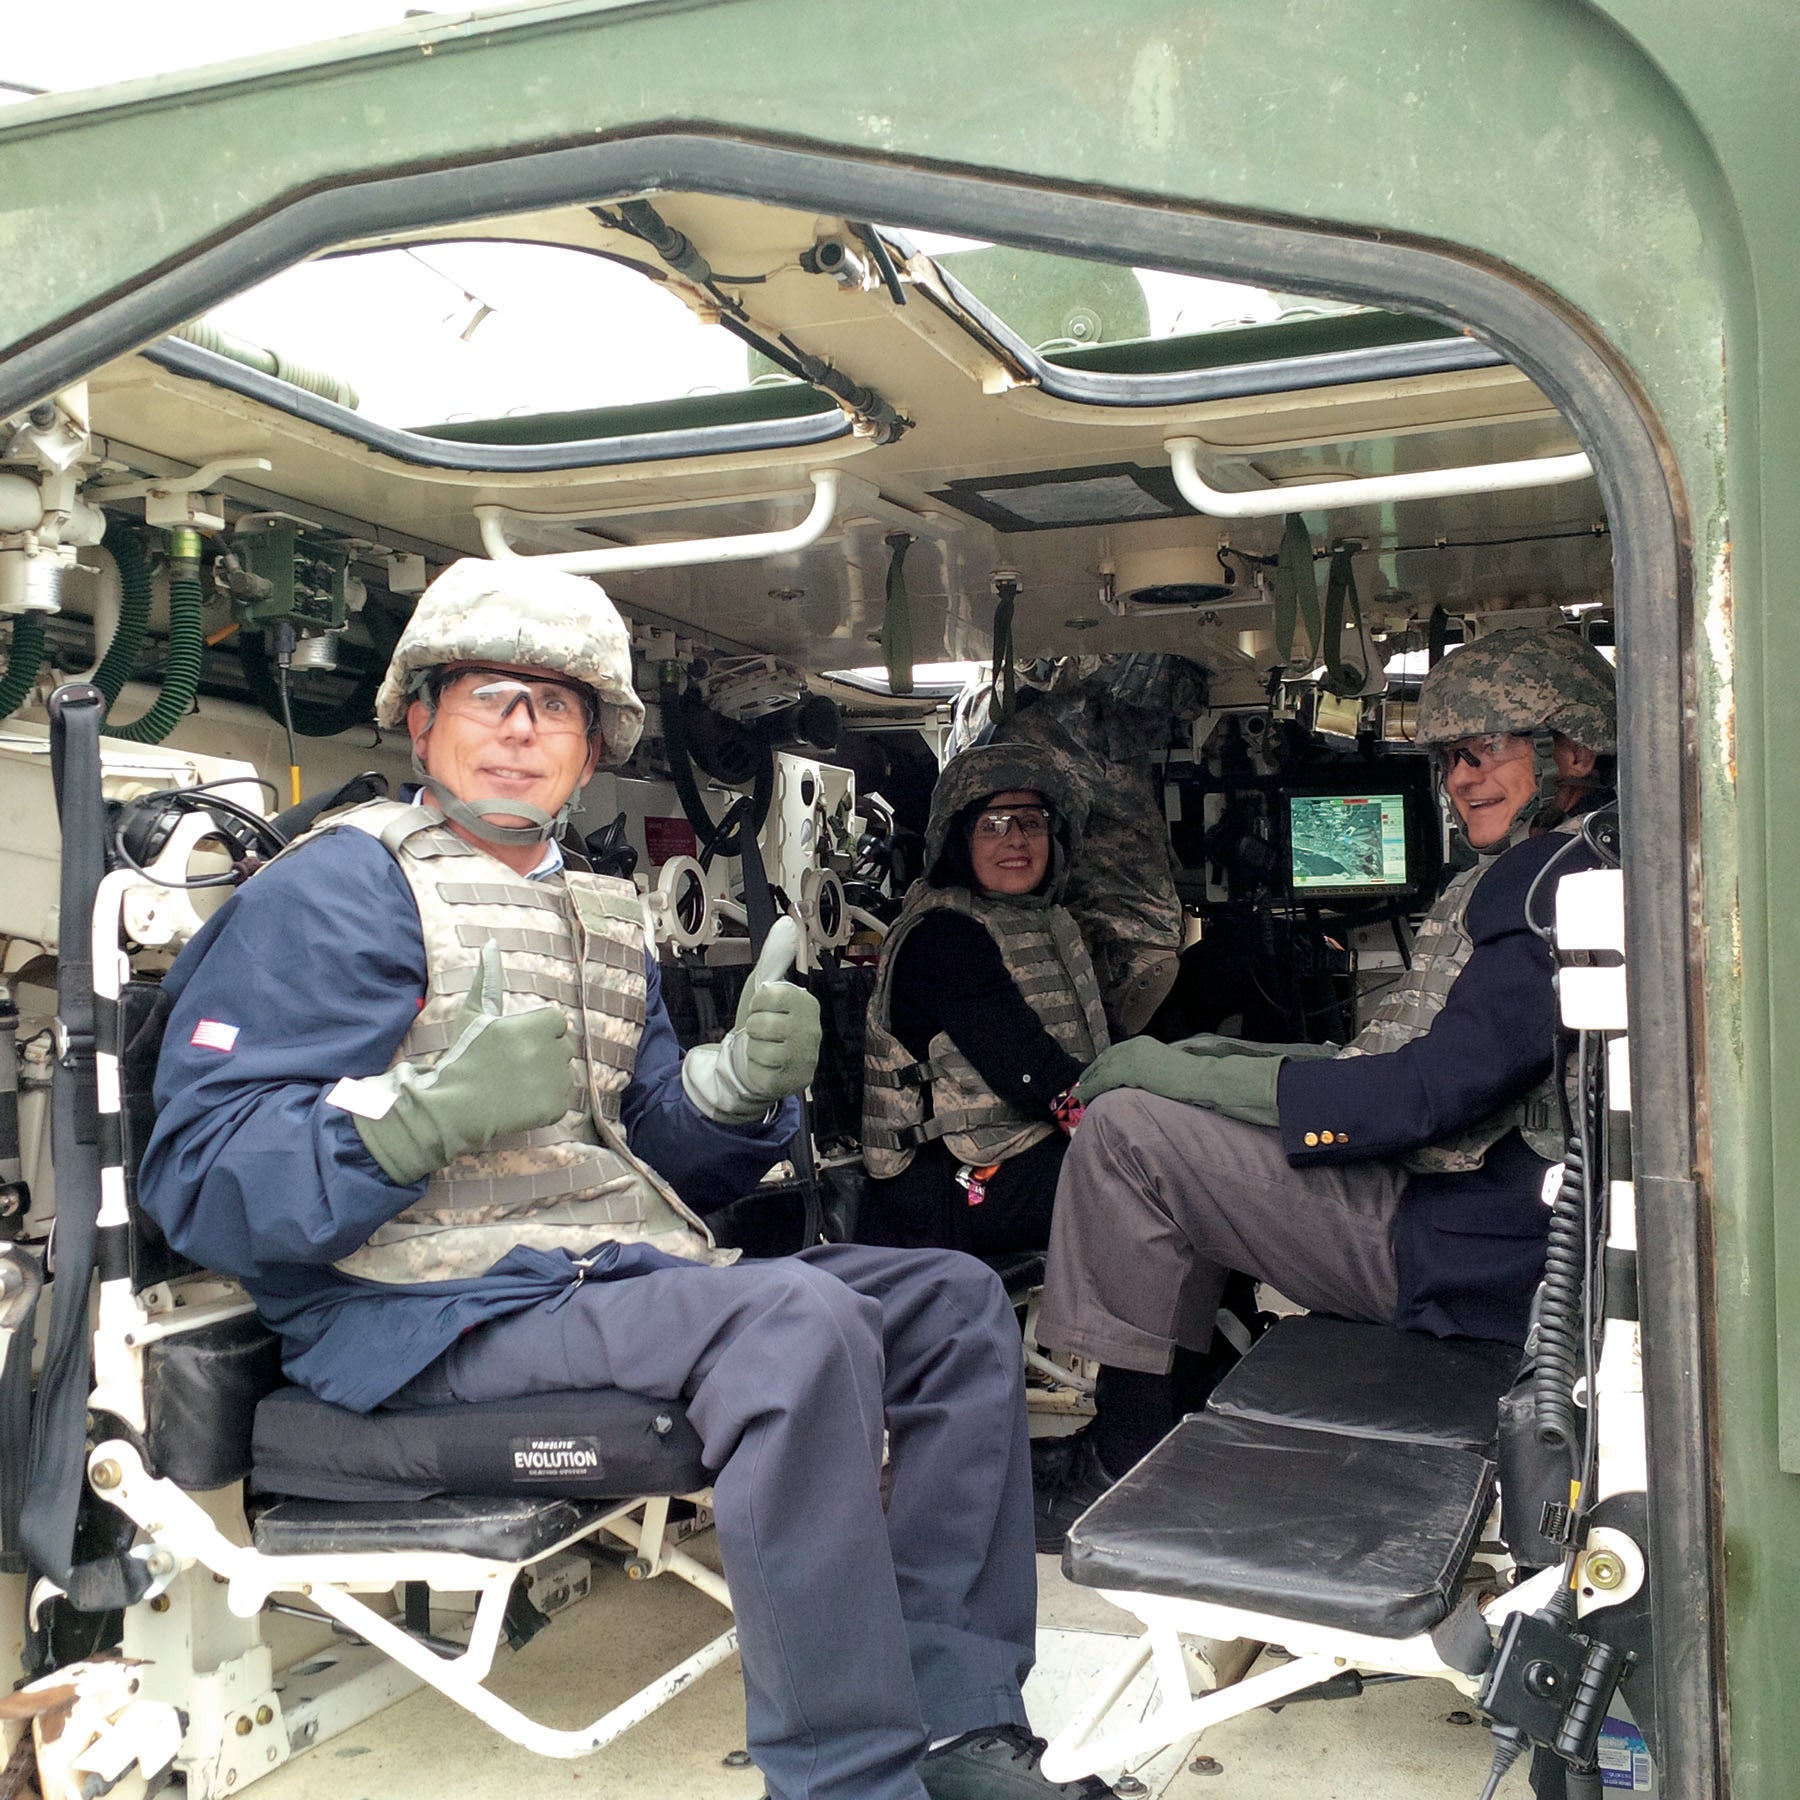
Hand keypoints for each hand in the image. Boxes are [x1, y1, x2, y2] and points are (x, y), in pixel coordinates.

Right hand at [351, 939, 578, 1185]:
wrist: (453, 1106)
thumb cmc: (463, 1056)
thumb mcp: (474, 1014)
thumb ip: (488, 979)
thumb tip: (490, 943)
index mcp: (539, 1025)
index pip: (556, 1022)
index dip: (535, 1032)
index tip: (513, 1044)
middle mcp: (553, 1051)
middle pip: (561, 1047)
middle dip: (542, 1055)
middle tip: (510, 1067)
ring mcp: (557, 1081)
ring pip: (563, 1073)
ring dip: (546, 1079)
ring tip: (514, 1085)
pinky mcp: (557, 1108)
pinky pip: (562, 1100)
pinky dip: (546, 1104)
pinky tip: (520, 1103)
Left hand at [682, 918, 821, 1124]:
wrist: (753, 1065)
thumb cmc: (761, 1023)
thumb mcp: (764, 986)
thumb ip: (775, 955)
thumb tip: (788, 919)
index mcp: (808, 1003)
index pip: (769, 994)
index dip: (758, 1003)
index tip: (764, 1010)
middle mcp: (813, 1030)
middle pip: (761, 1021)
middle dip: (753, 1027)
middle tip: (763, 1033)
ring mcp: (805, 1058)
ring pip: (758, 1045)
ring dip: (753, 1048)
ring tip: (763, 1050)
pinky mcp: (793, 1081)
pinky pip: (759, 1068)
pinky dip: (755, 1067)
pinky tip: (765, 1067)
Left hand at [1077, 1036, 1284, 1126]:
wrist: (1201, 1079)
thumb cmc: (1189, 1079)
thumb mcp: (1162, 1069)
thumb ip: (1146, 1070)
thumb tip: (1135, 1082)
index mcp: (1142, 1043)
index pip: (1114, 1053)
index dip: (1100, 1065)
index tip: (1090, 1076)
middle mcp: (1134, 1045)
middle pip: (1104, 1059)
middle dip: (1090, 1073)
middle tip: (1080, 1087)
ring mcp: (1132, 1055)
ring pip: (1101, 1069)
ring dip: (1087, 1083)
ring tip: (1079, 1095)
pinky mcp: (1131, 1068)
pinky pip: (1103, 1080)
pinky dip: (1090, 1089)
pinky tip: (1083, 1097)